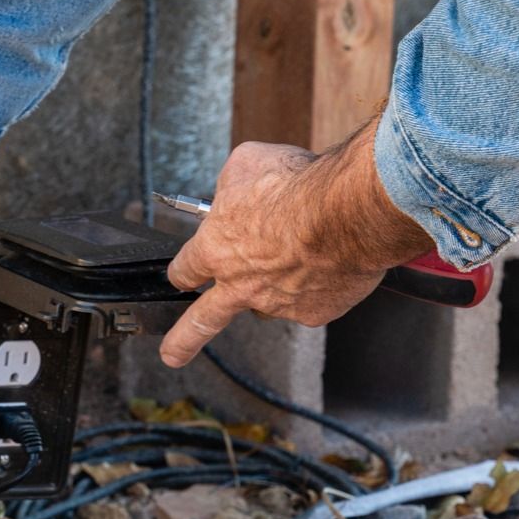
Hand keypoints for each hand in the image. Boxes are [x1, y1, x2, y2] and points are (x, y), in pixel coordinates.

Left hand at [160, 118, 431, 366]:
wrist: (347, 212)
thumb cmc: (297, 185)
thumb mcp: (247, 164)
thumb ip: (232, 185)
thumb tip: (234, 191)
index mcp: (215, 249)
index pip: (186, 268)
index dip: (183, 272)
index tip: (182, 277)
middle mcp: (241, 285)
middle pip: (203, 320)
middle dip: (183, 341)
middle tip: (171, 355)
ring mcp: (276, 304)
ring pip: (270, 300)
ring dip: (278, 288)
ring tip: (298, 263)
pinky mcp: (313, 313)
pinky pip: (312, 298)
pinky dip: (320, 281)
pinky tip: (331, 258)